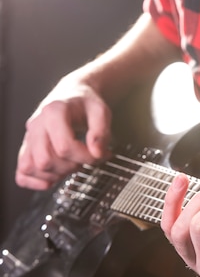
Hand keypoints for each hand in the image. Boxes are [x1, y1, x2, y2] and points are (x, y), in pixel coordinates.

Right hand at [15, 75, 111, 190]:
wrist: (72, 95)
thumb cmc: (85, 104)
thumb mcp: (100, 111)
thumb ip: (101, 132)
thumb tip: (97, 153)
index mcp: (54, 112)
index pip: (64, 146)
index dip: (85, 157)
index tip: (99, 154)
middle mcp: (37, 125)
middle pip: (45, 160)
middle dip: (70, 166)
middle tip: (83, 159)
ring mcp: (29, 137)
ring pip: (32, 167)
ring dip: (55, 174)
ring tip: (71, 163)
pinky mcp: (26, 149)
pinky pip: (22, 173)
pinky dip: (36, 180)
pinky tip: (54, 176)